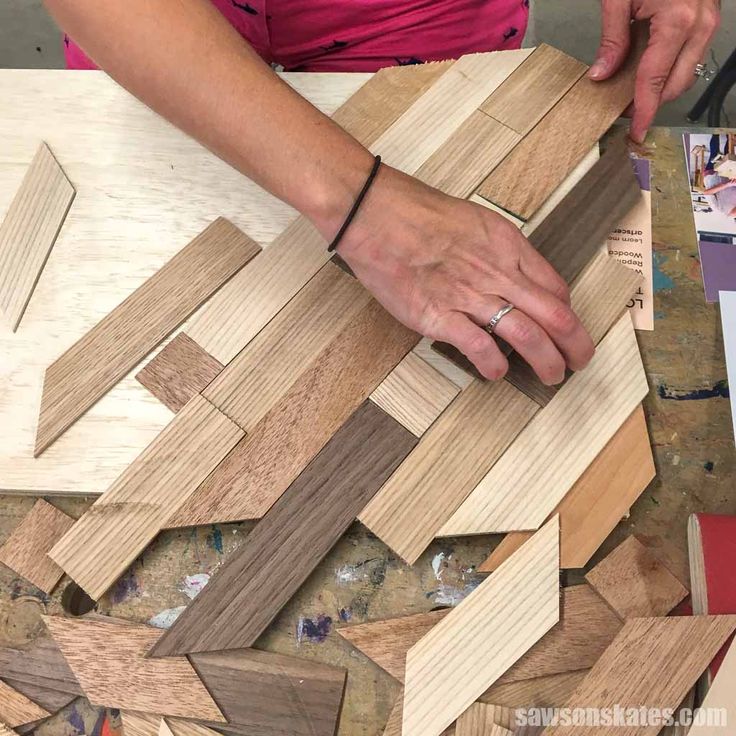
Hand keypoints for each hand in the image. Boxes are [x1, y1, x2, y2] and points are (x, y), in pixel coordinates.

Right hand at [332, 165, 594, 384]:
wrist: (377, 216)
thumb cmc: (419, 215)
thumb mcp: (475, 222)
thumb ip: (498, 250)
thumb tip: (513, 276)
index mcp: (508, 247)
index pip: (555, 288)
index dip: (568, 315)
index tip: (567, 329)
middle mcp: (497, 273)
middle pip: (554, 315)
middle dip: (575, 345)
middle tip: (579, 362)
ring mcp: (469, 297)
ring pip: (526, 335)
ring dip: (546, 362)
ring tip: (551, 377)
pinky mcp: (439, 316)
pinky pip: (479, 346)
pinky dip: (494, 364)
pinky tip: (497, 373)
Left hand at [589, 0, 719, 142]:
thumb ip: (611, 39)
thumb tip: (601, 75)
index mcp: (677, 21)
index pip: (655, 81)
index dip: (643, 111)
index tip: (635, 132)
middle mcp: (699, 25)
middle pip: (675, 85)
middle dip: (650, 103)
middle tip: (622, 111)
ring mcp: (708, 22)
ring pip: (686, 75)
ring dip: (661, 88)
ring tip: (632, 91)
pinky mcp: (708, 19)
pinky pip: (690, 58)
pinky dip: (670, 70)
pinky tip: (648, 70)